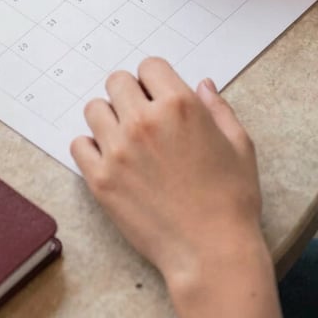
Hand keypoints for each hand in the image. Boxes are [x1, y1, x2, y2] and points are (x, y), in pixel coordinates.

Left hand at [71, 58, 263, 285]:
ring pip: (94, 109)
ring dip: (108, 118)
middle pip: (117, 82)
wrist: (212, 251)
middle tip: (142, 118)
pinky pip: (79, 145)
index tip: (159, 97)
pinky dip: (91, 149)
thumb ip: (217, 108)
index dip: (155, 81)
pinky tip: (111, 161)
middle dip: (130, 94)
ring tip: (125, 139)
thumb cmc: (231, 200)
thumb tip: (203, 85)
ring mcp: (118, 150)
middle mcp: (144, 121)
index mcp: (180, 106)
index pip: (149, 66)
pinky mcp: (100, 179)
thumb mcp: (239, 145)